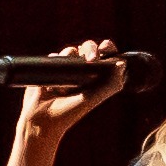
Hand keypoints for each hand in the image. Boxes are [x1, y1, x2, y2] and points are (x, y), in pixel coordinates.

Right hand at [9, 41, 133, 146]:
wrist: (43, 117)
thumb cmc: (71, 112)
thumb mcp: (94, 98)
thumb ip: (111, 83)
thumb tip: (122, 64)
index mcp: (97, 77)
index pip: (106, 56)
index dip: (107, 48)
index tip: (104, 48)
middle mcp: (83, 72)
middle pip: (89, 47)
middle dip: (90, 48)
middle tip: (90, 58)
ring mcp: (67, 69)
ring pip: (71, 50)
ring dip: (69, 57)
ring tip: (67, 77)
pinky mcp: (53, 68)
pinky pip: (55, 56)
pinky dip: (55, 62)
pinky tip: (53, 78)